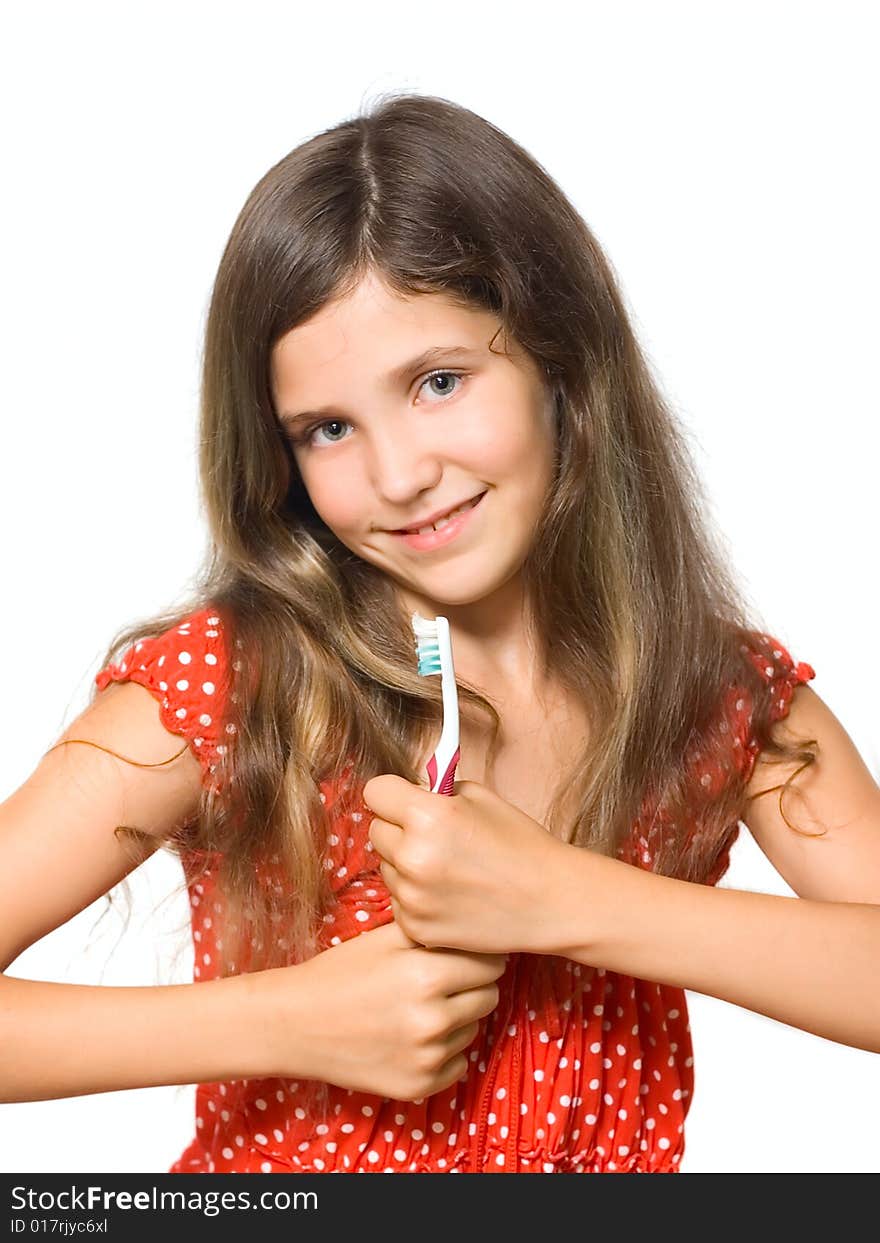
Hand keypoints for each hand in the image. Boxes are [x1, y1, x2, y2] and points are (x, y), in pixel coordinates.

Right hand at [259, 920, 505, 1101]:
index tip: (463, 957)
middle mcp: (433, 1020)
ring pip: (473, 1031)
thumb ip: (435, 931)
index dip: (479, 957)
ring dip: (457, 1020)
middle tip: (440, 982)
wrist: (296, 1025)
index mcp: (427, 975)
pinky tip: (410, 1038)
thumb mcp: (386, 938)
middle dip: (472, 987)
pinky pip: (457, 1064)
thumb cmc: (342, 973)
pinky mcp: (418, 1086)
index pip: (491, 965)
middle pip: (489, 998)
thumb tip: (479, 928)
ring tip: (416, 1009)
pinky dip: (442, 1052)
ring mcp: (426, 1058)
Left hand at [363, 774, 567, 954]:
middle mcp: (412, 856)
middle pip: (377, 831)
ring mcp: (412, 897)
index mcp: (427, 816)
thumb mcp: (481, 798)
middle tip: (433, 837)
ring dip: (406, 865)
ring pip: (387, 868)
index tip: (404, 801)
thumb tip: (408, 793)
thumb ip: (437, 792)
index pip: (375, 792)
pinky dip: (417, 897)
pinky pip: (399, 901)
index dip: (392, 794)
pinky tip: (451, 895)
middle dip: (398, 829)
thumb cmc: (521, 844)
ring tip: (448, 870)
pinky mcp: (417, 928)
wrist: (551, 901)